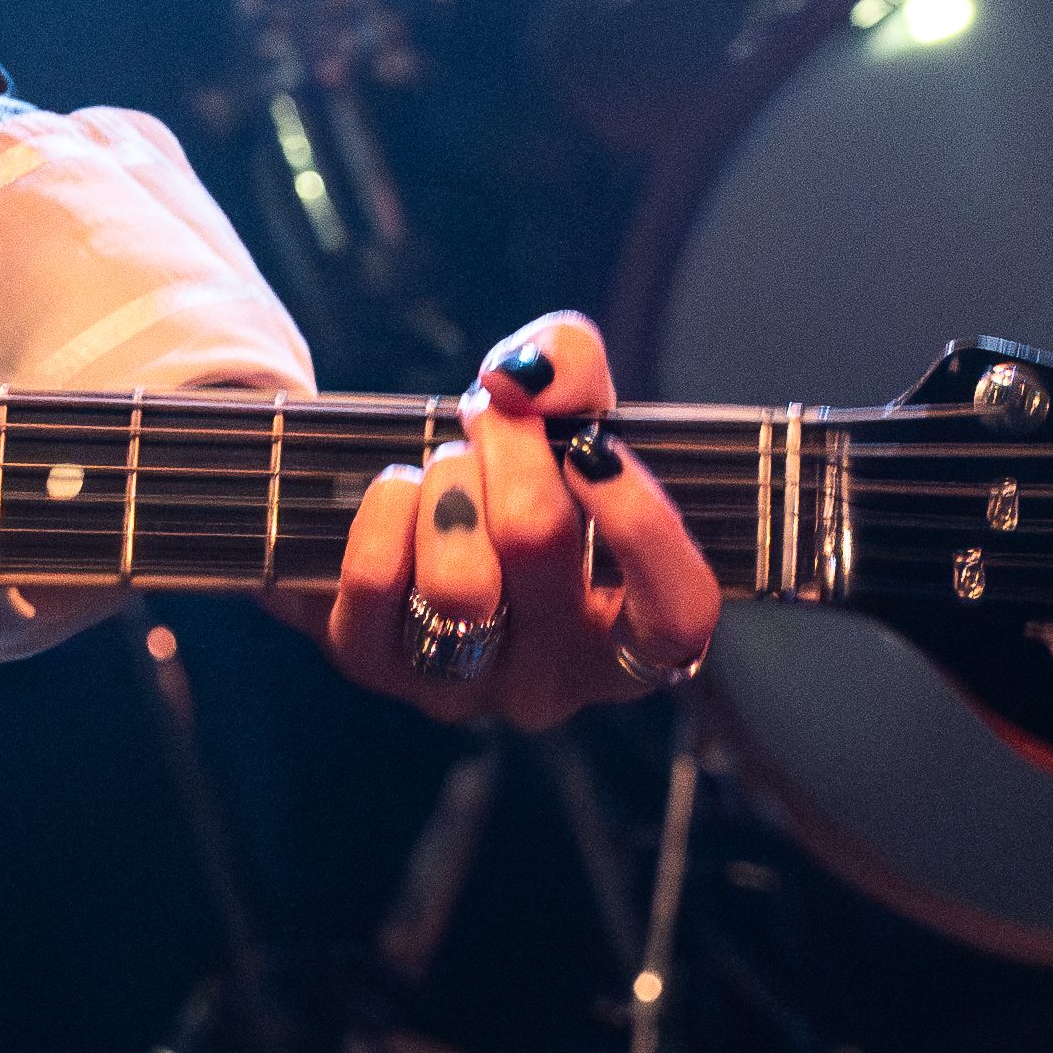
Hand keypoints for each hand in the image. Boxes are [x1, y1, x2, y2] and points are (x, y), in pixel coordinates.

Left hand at [284, 309, 721, 729]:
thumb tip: (528, 379)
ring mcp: (462, 687)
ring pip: (456, 580)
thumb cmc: (514, 472)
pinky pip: (376, 578)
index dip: (642, 523)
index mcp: (632, 635)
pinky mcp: (374, 667)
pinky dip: (386, 506)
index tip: (592, 446)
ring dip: (448, 485)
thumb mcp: (564, 408)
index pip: (677, 616)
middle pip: (538, 548)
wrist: (392, 509)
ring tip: (448, 469)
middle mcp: (555, 679)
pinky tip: (399, 492)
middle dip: (512, 450)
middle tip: (497, 417)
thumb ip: (572, 365)